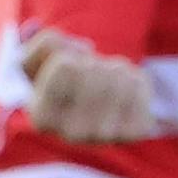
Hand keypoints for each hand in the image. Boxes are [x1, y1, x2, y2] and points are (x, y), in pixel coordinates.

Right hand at [21, 28, 156, 142]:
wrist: (90, 113)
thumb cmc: (58, 81)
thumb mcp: (38, 59)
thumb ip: (46, 43)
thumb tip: (83, 49)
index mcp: (43, 117)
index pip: (66, 65)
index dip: (67, 56)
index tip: (65, 68)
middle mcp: (74, 133)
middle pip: (93, 68)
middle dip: (89, 62)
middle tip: (86, 77)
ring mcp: (108, 134)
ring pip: (116, 73)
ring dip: (110, 68)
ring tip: (103, 83)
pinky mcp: (136, 130)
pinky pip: (138, 82)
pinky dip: (131, 77)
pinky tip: (121, 93)